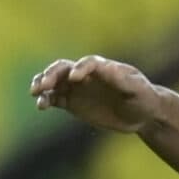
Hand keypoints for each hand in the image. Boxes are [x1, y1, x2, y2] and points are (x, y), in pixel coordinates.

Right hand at [29, 55, 164, 132]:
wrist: (141, 114)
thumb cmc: (143, 97)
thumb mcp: (136, 89)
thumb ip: (121, 80)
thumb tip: (106, 68)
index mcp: (102, 68)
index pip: (88, 63)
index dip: (80, 68)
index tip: (75, 78)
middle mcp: (86, 75)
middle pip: (63, 69)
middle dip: (51, 74)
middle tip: (44, 84)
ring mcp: (77, 88)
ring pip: (54, 82)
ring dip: (43, 85)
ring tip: (35, 94)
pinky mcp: (72, 103)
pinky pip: (54, 99)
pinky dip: (46, 100)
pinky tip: (41, 105)